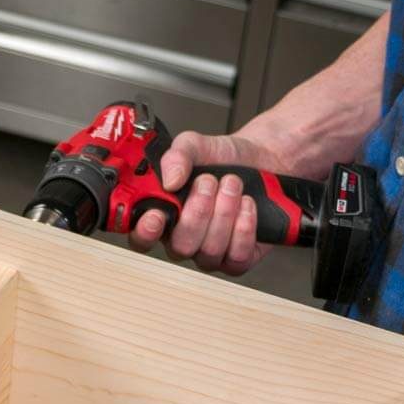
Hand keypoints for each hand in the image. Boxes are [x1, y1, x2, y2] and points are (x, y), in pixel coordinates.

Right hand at [130, 126, 302, 274]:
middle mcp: (183, 239)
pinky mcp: (239, 258)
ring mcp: (210, 252)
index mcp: (163, 216)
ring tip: (232, 184)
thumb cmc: (223, 158)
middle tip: (208, 182)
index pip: (141, 238)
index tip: (156, 215)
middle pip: (180, 247)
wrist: (262, 158)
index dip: (145, 232)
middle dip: (197, 213)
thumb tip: (170, 180)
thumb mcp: (195, 146)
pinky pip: (237, 257)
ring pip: (210, 251)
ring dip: (224, 213)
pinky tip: (247, 205)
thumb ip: (177, 156)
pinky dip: (244, 228)